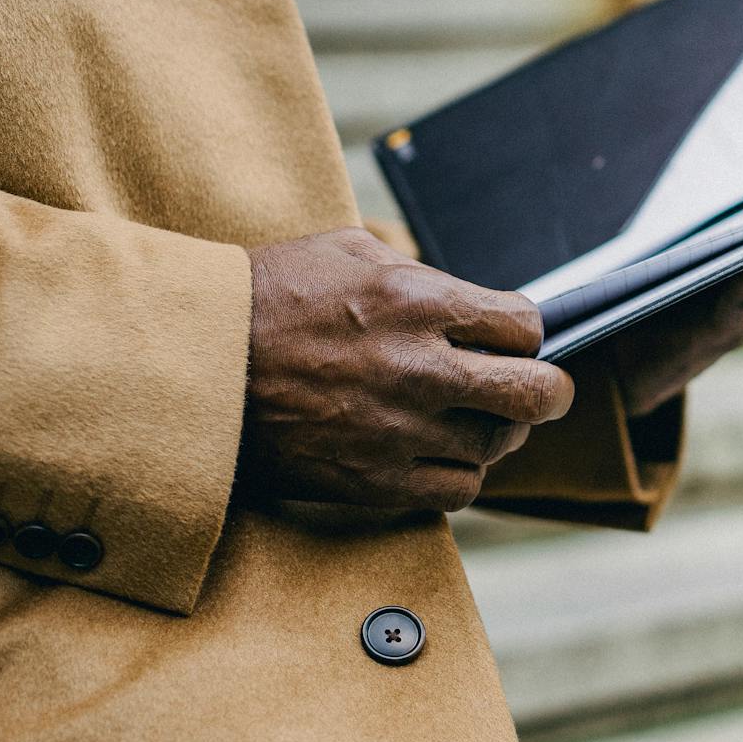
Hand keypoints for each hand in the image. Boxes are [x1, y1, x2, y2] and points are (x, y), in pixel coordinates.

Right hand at [237, 228, 573, 512]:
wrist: (193, 365)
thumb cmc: (266, 298)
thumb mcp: (346, 250)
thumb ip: (420, 273)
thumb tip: (471, 302)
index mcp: (417, 301)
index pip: (525, 326)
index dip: (526, 332)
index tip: (511, 338)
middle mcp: (418, 369)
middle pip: (536, 394)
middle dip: (549, 391)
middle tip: (542, 391)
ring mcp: (398, 431)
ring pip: (498, 447)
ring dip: (496, 432)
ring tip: (475, 418)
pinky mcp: (374, 481)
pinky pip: (457, 490)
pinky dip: (460, 473)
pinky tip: (441, 452)